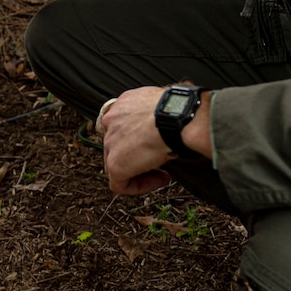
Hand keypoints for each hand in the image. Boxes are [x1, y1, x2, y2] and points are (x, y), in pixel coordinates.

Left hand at [93, 85, 211, 195]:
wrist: (178, 117)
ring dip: (139, 172)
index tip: (157, 145)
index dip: (141, 141)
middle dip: (138, 157)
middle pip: (118, 146)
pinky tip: (159, 180)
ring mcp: (111, 142)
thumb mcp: (166, 109)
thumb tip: (167, 128)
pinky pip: (120, 184)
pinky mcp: (116, 164)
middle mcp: (113, 120)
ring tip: (162, 172)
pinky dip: (139, 186)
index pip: (124, 126)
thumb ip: (157, 119)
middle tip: (160, 161)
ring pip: (117, 165)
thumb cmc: (180, 110)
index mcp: (125, 104)